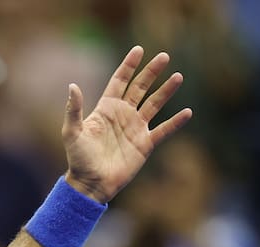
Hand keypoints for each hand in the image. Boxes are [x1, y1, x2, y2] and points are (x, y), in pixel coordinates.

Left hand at [62, 46, 191, 202]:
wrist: (90, 184)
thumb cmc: (78, 159)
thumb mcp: (72, 132)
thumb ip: (73, 109)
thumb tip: (72, 86)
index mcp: (106, 109)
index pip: (120, 81)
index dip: (129, 65)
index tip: (139, 50)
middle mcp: (123, 115)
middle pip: (140, 88)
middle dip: (151, 72)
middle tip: (164, 56)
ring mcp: (135, 128)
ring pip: (154, 104)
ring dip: (166, 91)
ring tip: (178, 76)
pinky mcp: (145, 144)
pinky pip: (163, 130)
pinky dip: (175, 122)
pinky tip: (187, 112)